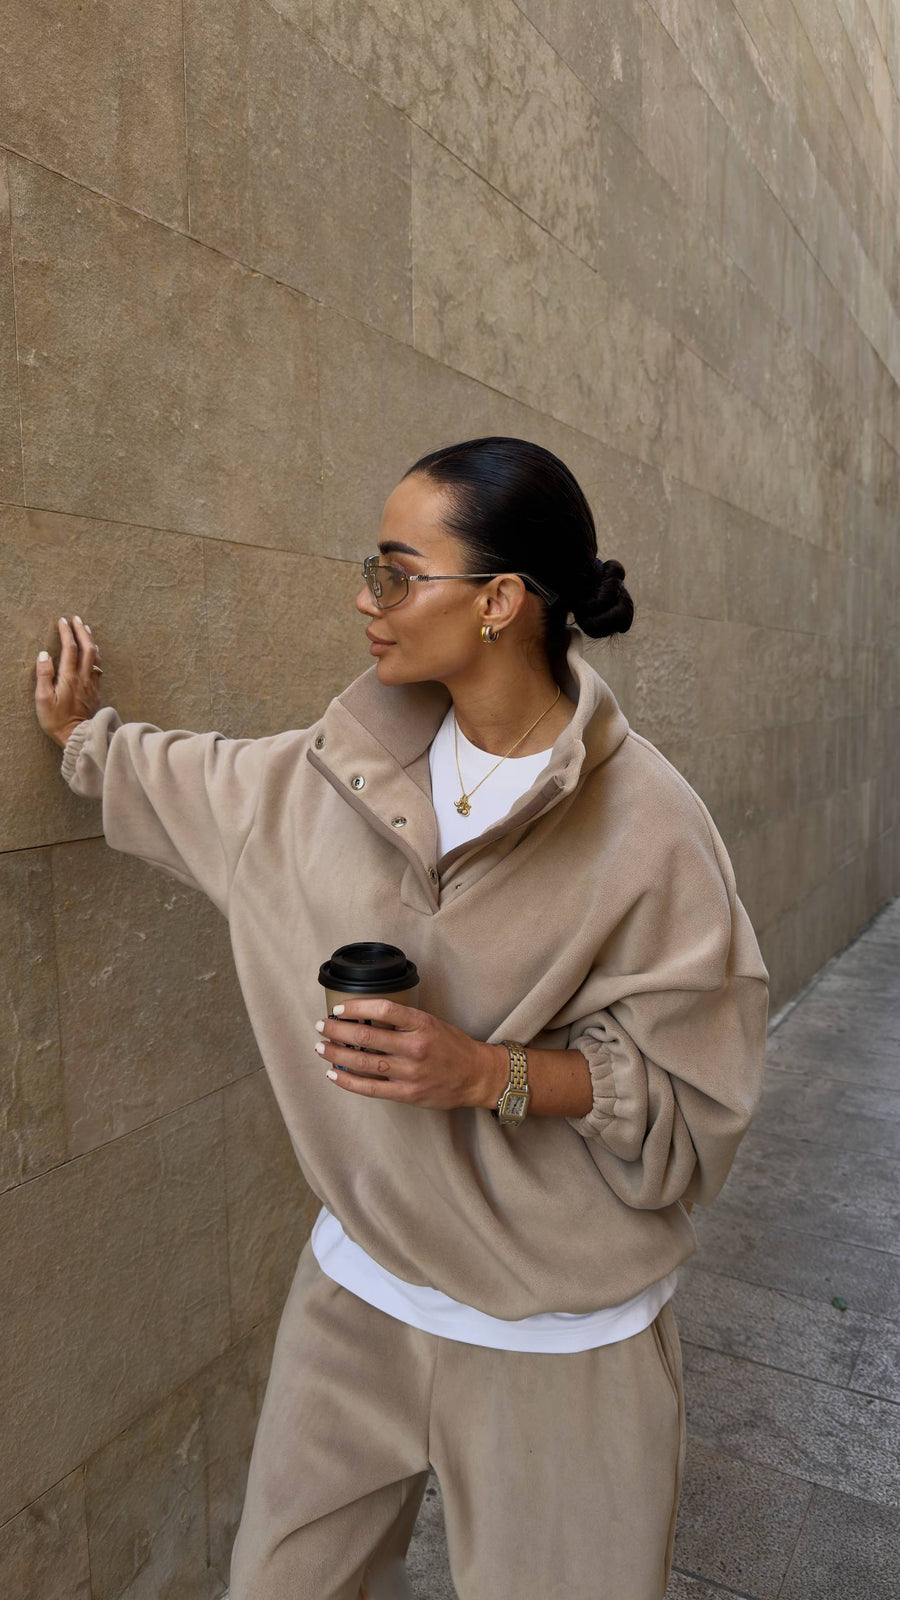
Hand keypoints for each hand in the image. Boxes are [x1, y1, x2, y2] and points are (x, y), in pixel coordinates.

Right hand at [35, 616, 103, 746]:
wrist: (77, 736)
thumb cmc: (56, 720)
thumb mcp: (43, 699)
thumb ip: (44, 675)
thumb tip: (44, 654)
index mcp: (69, 678)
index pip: (70, 648)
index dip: (67, 632)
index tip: (62, 621)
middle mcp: (84, 678)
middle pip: (87, 648)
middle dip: (82, 631)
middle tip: (76, 618)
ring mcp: (92, 684)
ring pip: (96, 657)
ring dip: (91, 641)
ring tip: (86, 629)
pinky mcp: (96, 691)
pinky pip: (99, 668)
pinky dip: (96, 655)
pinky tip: (93, 652)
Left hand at [314, 997, 501, 1110]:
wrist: (476, 1076)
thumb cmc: (452, 1046)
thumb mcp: (431, 1023)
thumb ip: (403, 1022)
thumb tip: (364, 1018)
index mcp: (422, 1024)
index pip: (383, 1010)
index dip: (357, 1008)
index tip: (339, 1009)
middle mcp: (415, 1047)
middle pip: (367, 1037)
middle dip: (338, 1031)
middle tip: (322, 1026)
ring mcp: (411, 1073)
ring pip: (364, 1063)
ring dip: (337, 1055)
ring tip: (321, 1048)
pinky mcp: (408, 1094)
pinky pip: (370, 1088)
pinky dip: (348, 1082)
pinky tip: (334, 1074)